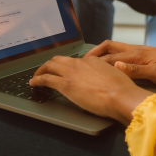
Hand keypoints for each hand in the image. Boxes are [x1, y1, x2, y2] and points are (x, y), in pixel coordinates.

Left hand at [30, 55, 151, 125]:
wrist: (120, 95)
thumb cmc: (121, 89)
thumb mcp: (115, 75)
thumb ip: (105, 74)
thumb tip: (104, 80)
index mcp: (92, 60)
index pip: (75, 61)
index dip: (68, 66)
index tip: (65, 71)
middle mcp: (80, 63)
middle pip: (59, 59)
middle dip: (50, 64)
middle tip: (46, 70)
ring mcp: (71, 72)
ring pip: (50, 66)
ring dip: (41, 70)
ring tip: (37, 76)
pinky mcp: (65, 84)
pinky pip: (46, 79)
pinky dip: (37, 79)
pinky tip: (33, 83)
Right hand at [86, 41, 155, 87]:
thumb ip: (136, 70)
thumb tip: (115, 65)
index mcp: (136, 55)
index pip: (110, 57)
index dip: (95, 61)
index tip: (82, 66)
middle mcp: (135, 50)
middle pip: (109, 46)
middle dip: (95, 52)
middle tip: (82, 60)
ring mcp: (139, 51)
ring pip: (115, 47)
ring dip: (102, 52)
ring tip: (91, 60)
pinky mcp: (144, 54)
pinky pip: (122, 51)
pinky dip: (111, 54)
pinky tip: (109, 62)